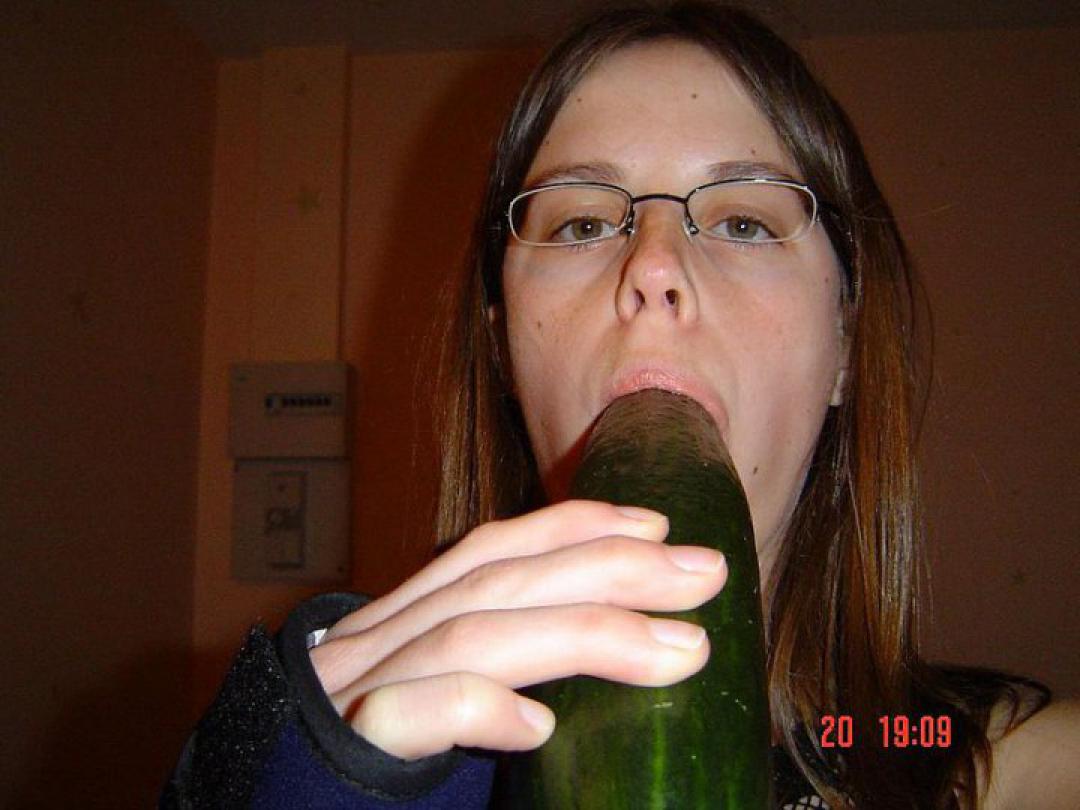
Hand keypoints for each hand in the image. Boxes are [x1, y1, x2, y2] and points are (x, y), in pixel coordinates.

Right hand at [309, 499, 726, 759]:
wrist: (274, 808)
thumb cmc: (370, 778)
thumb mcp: (439, 711)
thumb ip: (505, 681)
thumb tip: (603, 690)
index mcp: (406, 625)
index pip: (494, 551)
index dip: (575, 526)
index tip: (656, 525)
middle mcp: (380, 642)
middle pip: (499, 580)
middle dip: (610, 567)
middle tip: (704, 573)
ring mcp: (354, 691)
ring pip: (472, 635)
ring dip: (584, 631)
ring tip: (679, 649)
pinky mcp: (341, 752)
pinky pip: (406, 713)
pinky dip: (476, 707)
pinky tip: (539, 727)